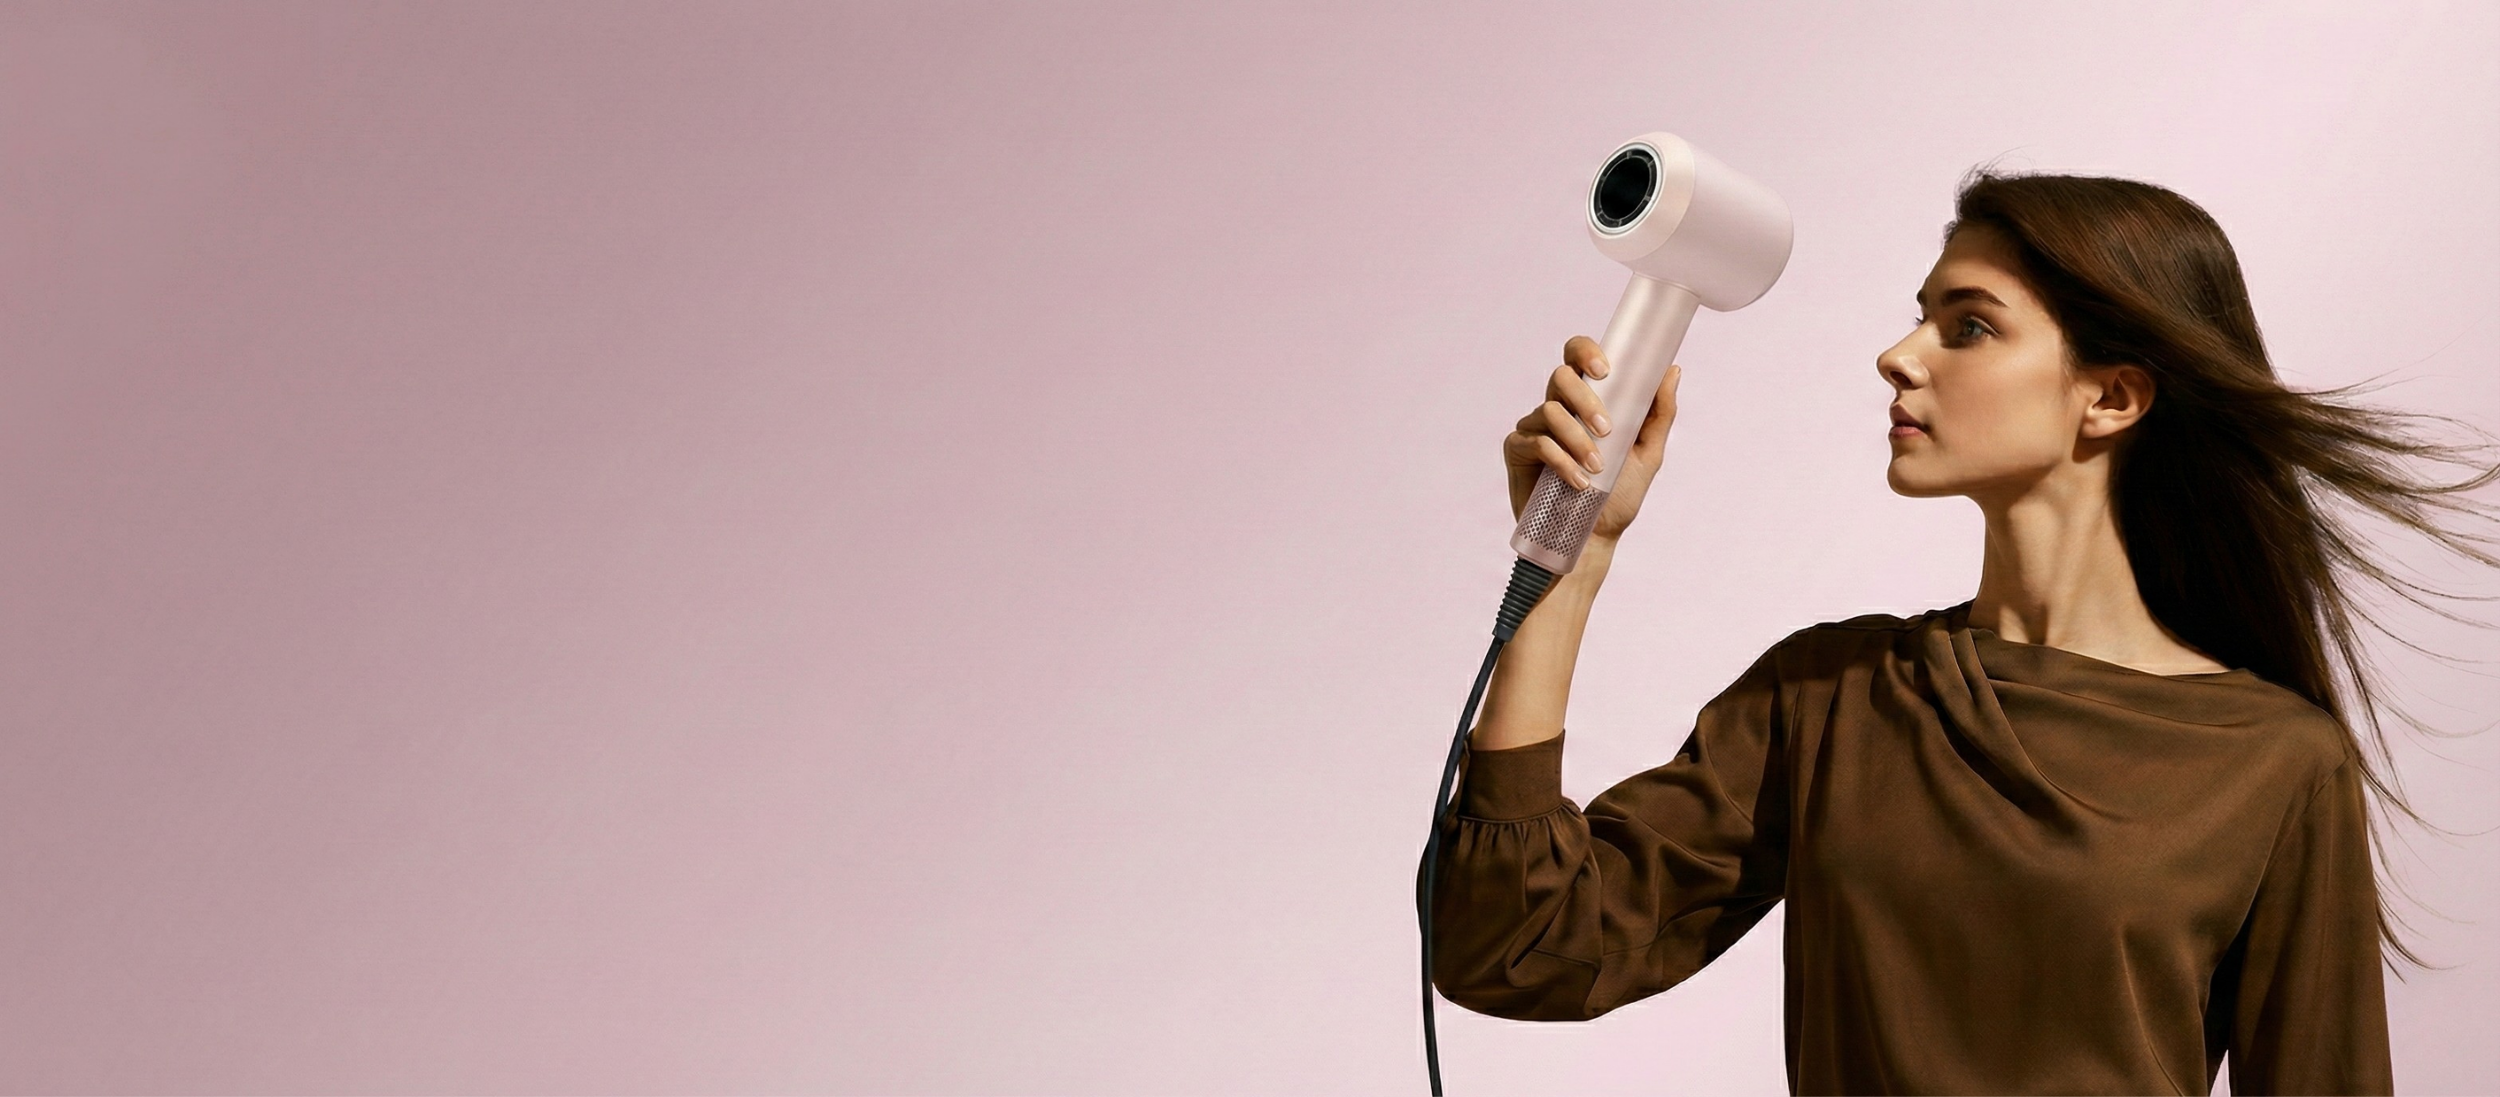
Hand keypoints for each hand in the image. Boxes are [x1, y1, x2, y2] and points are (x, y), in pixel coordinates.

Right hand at [1502, 334, 1682, 543]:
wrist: (1594, 538)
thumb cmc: (1618, 496)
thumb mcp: (1647, 454)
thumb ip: (1658, 413)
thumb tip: (1671, 370)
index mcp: (1586, 401)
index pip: (1578, 358)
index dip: (1586, 351)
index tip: (1606, 369)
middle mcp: (1558, 408)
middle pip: (1561, 376)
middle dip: (1586, 400)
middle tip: (1606, 429)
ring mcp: (1534, 428)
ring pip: (1550, 411)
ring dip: (1577, 439)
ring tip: (1597, 468)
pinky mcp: (1517, 451)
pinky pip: (1535, 442)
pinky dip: (1560, 461)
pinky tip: (1578, 481)